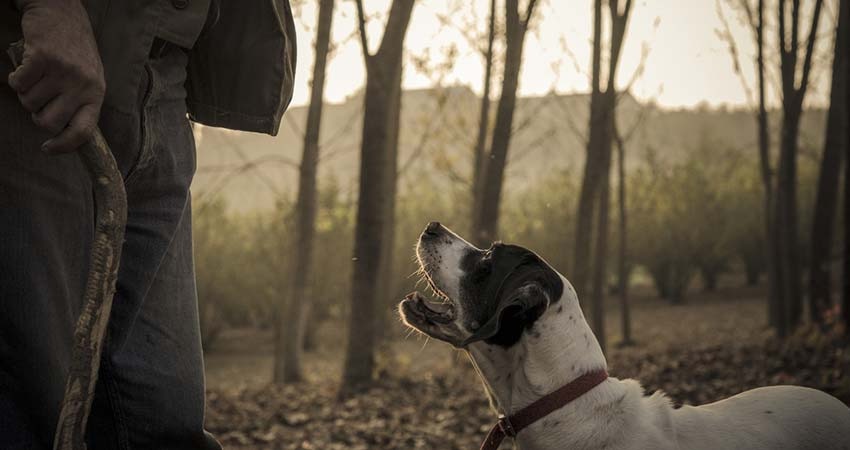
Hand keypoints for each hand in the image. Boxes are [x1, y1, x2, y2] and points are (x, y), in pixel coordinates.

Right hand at [9, 0, 104, 153]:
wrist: (61, 12)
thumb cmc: (74, 49)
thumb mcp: (89, 78)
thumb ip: (80, 102)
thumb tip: (63, 132)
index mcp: (96, 93)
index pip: (83, 131)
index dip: (64, 146)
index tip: (48, 148)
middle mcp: (82, 85)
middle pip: (48, 122)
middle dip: (37, 116)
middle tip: (39, 101)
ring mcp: (62, 72)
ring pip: (29, 102)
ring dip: (26, 93)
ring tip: (37, 77)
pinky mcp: (42, 58)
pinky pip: (18, 83)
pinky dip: (15, 78)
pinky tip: (25, 67)